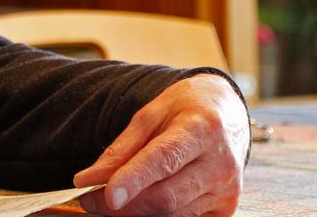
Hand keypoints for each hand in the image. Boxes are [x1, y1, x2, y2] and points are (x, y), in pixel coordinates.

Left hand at [74, 74, 248, 215]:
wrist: (228, 115)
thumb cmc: (185, 110)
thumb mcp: (149, 114)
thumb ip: (121, 148)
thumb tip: (89, 179)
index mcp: (202, 129)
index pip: (164, 160)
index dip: (133, 180)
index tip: (106, 195)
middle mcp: (221, 164)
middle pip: (166, 196)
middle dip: (123, 204)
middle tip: (89, 198)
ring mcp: (226, 190)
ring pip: (172, 214)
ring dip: (134, 212)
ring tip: (109, 200)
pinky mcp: (225, 208)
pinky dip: (155, 215)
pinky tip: (137, 204)